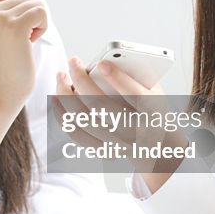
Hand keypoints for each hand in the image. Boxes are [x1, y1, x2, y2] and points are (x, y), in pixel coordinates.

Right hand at [0, 0, 47, 107]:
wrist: (1, 88)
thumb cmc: (2, 60)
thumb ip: (0, 7)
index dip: (18, 12)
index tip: (9, 33)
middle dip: (28, 18)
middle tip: (16, 41)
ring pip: (36, 4)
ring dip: (35, 24)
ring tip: (21, 43)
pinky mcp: (15, 26)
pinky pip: (42, 12)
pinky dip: (42, 28)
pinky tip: (29, 43)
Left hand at [56, 58, 186, 184]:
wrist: (157, 145)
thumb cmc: (151, 107)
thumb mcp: (154, 89)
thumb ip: (135, 75)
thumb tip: (104, 62)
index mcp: (154, 112)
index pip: (135, 95)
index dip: (118, 79)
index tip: (100, 63)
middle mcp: (136, 131)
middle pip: (101, 107)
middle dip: (82, 81)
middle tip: (73, 61)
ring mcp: (118, 144)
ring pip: (84, 120)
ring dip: (66, 95)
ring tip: (60, 76)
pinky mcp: (104, 151)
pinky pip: (76, 134)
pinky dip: (63, 115)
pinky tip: (56, 97)